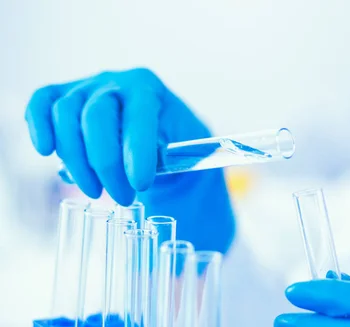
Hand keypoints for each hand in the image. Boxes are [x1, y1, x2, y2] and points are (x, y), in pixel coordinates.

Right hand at [25, 68, 234, 251]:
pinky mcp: (61, 96)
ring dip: (76, 160)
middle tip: (123, 197)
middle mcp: (115, 82)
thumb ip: (167, 157)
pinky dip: (38, 126)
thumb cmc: (171, 140)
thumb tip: (132, 175)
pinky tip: (45, 152)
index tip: (140, 184)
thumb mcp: (182, 147)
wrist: (158, 129)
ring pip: (66, 115)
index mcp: (149, 89)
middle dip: (107, 164)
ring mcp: (85, 86)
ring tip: (96, 192)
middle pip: (97, 117)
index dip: (137, 152)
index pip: (139, 117)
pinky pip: (41, 103)